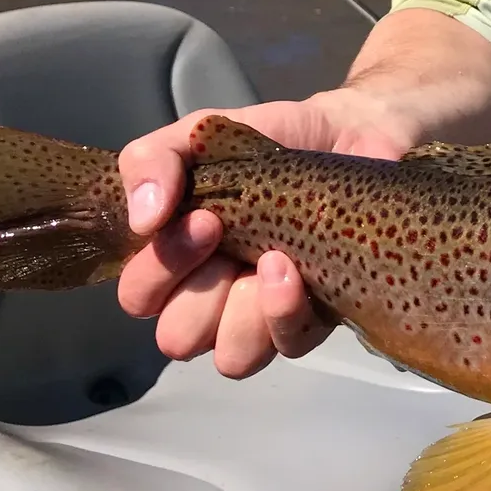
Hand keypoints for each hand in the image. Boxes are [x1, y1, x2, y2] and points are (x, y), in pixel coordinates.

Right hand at [116, 90, 412, 377]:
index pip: (140, 298)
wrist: (351, 133)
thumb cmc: (267, 145)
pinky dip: (286, 312)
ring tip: (272, 258)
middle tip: (225, 234)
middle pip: (178, 337)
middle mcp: (216, 297)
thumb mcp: (197, 136)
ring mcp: (265, 314)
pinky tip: (295, 270)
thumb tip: (141, 218)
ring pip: (231, 357)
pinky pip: (288, 345)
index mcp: (179, 260)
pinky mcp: (315, 318)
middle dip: (198, 292)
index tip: (201, 217)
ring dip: (244, 311)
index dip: (158, 269)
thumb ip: (152, 161)